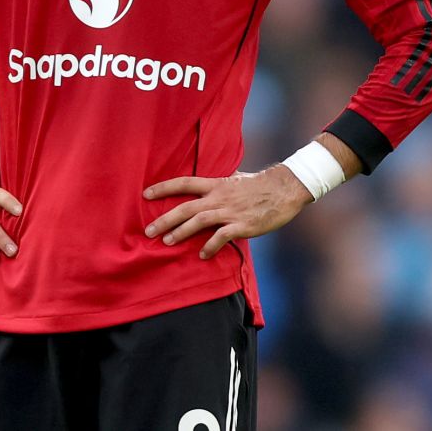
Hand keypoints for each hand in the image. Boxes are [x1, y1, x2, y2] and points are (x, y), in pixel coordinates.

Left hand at [143, 165, 312, 258]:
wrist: (285, 189)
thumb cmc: (261, 184)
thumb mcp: (237, 178)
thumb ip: (221, 184)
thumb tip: (209, 186)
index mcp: (217, 184)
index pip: (184, 183)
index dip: (164, 188)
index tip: (146, 194)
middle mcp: (219, 197)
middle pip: (186, 207)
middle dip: (165, 219)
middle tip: (148, 231)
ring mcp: (230, 211)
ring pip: (199, 220)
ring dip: (181, 232)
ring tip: (167, 242)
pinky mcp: (242, 225)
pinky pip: (221, 236)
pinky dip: (210, 246)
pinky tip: (202, 254)